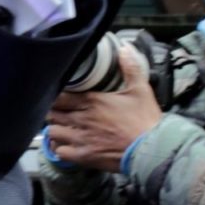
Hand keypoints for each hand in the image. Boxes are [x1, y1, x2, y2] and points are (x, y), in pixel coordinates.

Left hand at [45, 45, 162, 171]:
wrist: (152, 148)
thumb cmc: (146, 120)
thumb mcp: (140, 89)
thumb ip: (130, 68)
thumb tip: (125, 49)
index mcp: (92, 101)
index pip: (60, 96)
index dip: (56, 97)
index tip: (59, 98)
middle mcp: (82, 119)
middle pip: (53, 113)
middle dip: (54, 112)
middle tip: (60, 113)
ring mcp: (81, 138)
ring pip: (52, 132)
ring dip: (56, 129)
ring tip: (62, 128)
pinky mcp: (84, 156)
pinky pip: (60, 152)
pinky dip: (60, 149)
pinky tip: (67, 146)